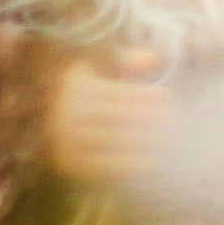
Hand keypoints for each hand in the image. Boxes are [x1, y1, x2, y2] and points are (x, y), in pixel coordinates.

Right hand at [46, 48, 167, 188]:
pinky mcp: (66, 163)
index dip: (146, 96)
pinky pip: (101, 165)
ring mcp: (64, 140)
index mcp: (77, 87)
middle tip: (176, 122)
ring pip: (112, 141)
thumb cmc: (86, 92)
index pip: (118, 93)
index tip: (170, 100)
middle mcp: (66, 113)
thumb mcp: (99, 69)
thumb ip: (126, 61)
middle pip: (118, 117)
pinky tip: (150, 162)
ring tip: (169, 141)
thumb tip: (153, 59)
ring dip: (143, 142)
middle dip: (150, 120)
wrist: (47, 125)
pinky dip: (127, 164)